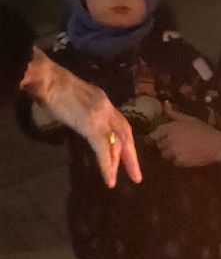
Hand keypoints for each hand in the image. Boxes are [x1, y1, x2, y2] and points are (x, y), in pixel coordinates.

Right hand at [21, 49, 140, 186]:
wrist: (47, 78)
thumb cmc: (52, 85)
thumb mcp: (76, 96)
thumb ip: (84, 109)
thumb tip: (82, 120)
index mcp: (104, 101)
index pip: (120, 124)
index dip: (126, 141)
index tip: (128, 155)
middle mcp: (107, 108)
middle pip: (125, 135)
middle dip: (131, 157)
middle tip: (136, 176)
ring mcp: (100, 117)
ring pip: (116, 144)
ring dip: (118, 164)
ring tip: (116, 180)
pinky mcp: (90, 125)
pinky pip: (103, 148)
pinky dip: (106, 164)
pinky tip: (109, 177)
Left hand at [149, 103, 220, 166]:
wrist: (216, 145)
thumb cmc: (204, 130)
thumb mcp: (189, 119)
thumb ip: (174, 113)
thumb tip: (165, 103)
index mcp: (169, 128)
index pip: (153, 135)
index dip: (154, 138)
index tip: (157, 139)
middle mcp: (168, 140)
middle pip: (159, 145)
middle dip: (164, 145)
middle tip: (173, 144)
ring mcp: (173, 152)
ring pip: (165, 154)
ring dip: (170, 153)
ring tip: (180, 150)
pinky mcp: (179, 161)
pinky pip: (173, 161)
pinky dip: (177, 160)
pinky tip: (186, 155)